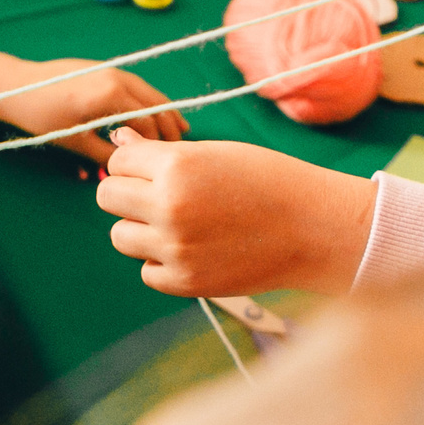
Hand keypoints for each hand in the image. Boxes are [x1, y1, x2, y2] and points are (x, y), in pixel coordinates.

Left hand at [0, 60, 189, 166]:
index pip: (149, 123)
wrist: (15, 86)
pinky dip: (149, 101)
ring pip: (150, 92)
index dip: (159, 145)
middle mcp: (118, 77)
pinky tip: (156, 113)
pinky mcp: (105, 69)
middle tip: (179, 150)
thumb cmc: (42, 115)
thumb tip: (126, 171)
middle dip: (171, 127)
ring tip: (180, 131)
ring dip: (165, 112)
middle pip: (157, 104)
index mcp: (112, 94)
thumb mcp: (75, 140)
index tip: (165, 163)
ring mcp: (112, 70)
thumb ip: (105, 154)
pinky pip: (137, 86)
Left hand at [95, 129, 375, 296]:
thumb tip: (116, 142)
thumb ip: (161, 154)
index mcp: (177, 167)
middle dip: (127, 194)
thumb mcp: (216, 153)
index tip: (153, 169)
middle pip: (108, 198)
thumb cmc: (269, 181)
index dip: (133, 164)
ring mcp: (176, 248)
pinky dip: (162, 261)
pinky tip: (193, 249)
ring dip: (140, 229)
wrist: (316, 228)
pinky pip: (146, 271)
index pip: (117, 161)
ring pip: (120, 236)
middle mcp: (170, 207)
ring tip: (179, 224)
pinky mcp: (186, 282)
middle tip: (157, 197)